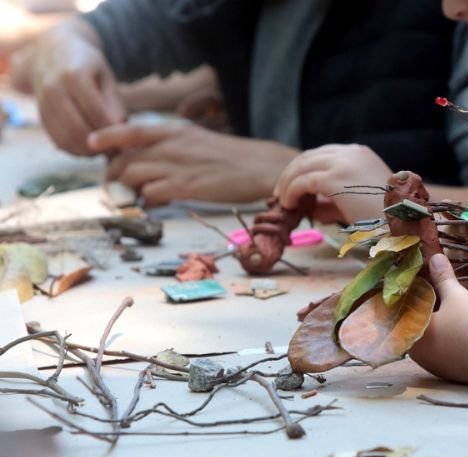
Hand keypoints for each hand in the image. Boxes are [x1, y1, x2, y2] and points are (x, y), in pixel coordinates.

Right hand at [29, 21, 125, 155]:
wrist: (52, 53)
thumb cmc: (87, 67)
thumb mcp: (106, 77)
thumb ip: (114, 103)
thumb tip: (120, 131)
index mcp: (74, 76)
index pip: (96, 113)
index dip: (113, 131)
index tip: (127, 140)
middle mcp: (54, 89)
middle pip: (79, 129)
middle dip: (100, 145)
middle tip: (117, 151)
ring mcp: (43, 103)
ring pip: (66, 138)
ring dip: (88, 151)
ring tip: (105, 151)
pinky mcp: (40, 115)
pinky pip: (57, 140)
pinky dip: (75, 150)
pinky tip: (90, 150)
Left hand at [89, 123, 299, 205]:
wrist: (265, 167)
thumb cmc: (235, 158)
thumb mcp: (201, 142)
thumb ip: (175, 148)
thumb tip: (155, 163)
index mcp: (176, 132)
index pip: (130, 130)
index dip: (106, 137)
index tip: (91, 144)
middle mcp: (173, 146)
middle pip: (124, 159)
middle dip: (113, 175)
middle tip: (116, 188)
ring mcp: (179, 166)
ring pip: (133, 176)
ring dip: (127, 191)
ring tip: (134, 199)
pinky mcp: (188, 186)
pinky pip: (152, 194)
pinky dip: (148, 201)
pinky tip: (156, 204)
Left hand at [273, 144, 391, 223]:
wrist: (400, 221)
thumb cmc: (384, 216)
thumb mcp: (358, 200)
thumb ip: (334, 199)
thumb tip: (310, 206)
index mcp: (359, 153)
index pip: (324, 153)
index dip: (305, 167)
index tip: (294, 183)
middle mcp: (351, 153)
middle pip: (310, 156)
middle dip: (291, 173)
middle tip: (281, 192)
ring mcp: (343, 163)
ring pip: (303, 166)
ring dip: (288, 183)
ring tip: (282, 200)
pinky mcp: (335, 178)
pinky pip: (303, 181)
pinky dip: (291, 191)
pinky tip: (288, 204)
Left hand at [409, 253, 467, 383]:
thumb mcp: (456, 296)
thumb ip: (443, 277)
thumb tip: (435, 257)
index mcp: (411, 333)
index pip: (402, 311)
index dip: (409, 295)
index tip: (416, 284)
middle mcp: (416, 353)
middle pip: (414, 326)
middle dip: (422, 310)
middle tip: (430, 293)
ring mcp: (432, 365)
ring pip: (428, 340)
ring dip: (434, 326)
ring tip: (444, 309)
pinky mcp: (447, 372)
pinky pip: (440, 351)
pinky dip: (445, 339)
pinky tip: (455, 329)